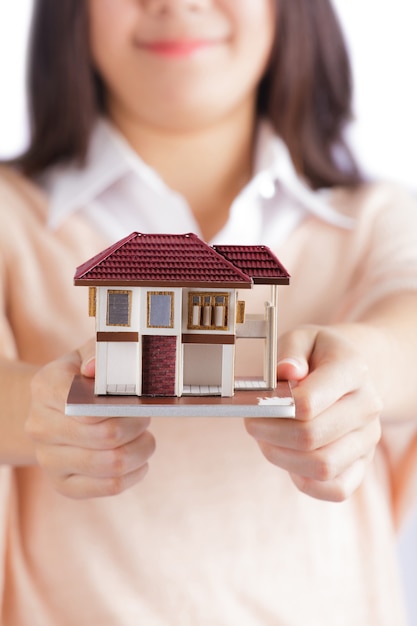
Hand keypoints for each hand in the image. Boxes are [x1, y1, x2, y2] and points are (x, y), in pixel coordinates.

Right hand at [26, 340, 154, 498]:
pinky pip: (110, 487)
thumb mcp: (91, 354)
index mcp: (44, 388)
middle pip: (106, 436)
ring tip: (145, 437)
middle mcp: (39, 426)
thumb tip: (94, 368)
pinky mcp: (63, 484)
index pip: (85, 403)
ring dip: (141, 449)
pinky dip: (134, 473)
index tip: (134, 398)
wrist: (57, 409)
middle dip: (137, 424)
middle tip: (145, 415)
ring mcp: (48, 460)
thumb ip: (99, 353)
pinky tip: (138, 459)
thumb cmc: (84, 377)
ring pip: (112, 464)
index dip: (119, 403)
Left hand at [245, 325, 381, 501]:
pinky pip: (336, 489)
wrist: (351, 372)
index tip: (258, 403)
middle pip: (311, 437)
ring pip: (322, 466)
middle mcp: (367, 406)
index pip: (310, 401)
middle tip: (252, 423)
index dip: (276, 408)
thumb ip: (290, 350)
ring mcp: (368, 438)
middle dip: (270, 434)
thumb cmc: (317, 355)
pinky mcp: (363, 463)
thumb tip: (287, 371)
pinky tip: (291, 459)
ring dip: (282, 457)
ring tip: (267, 440)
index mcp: (353, 369)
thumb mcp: (302, 337)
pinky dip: (306, 481)